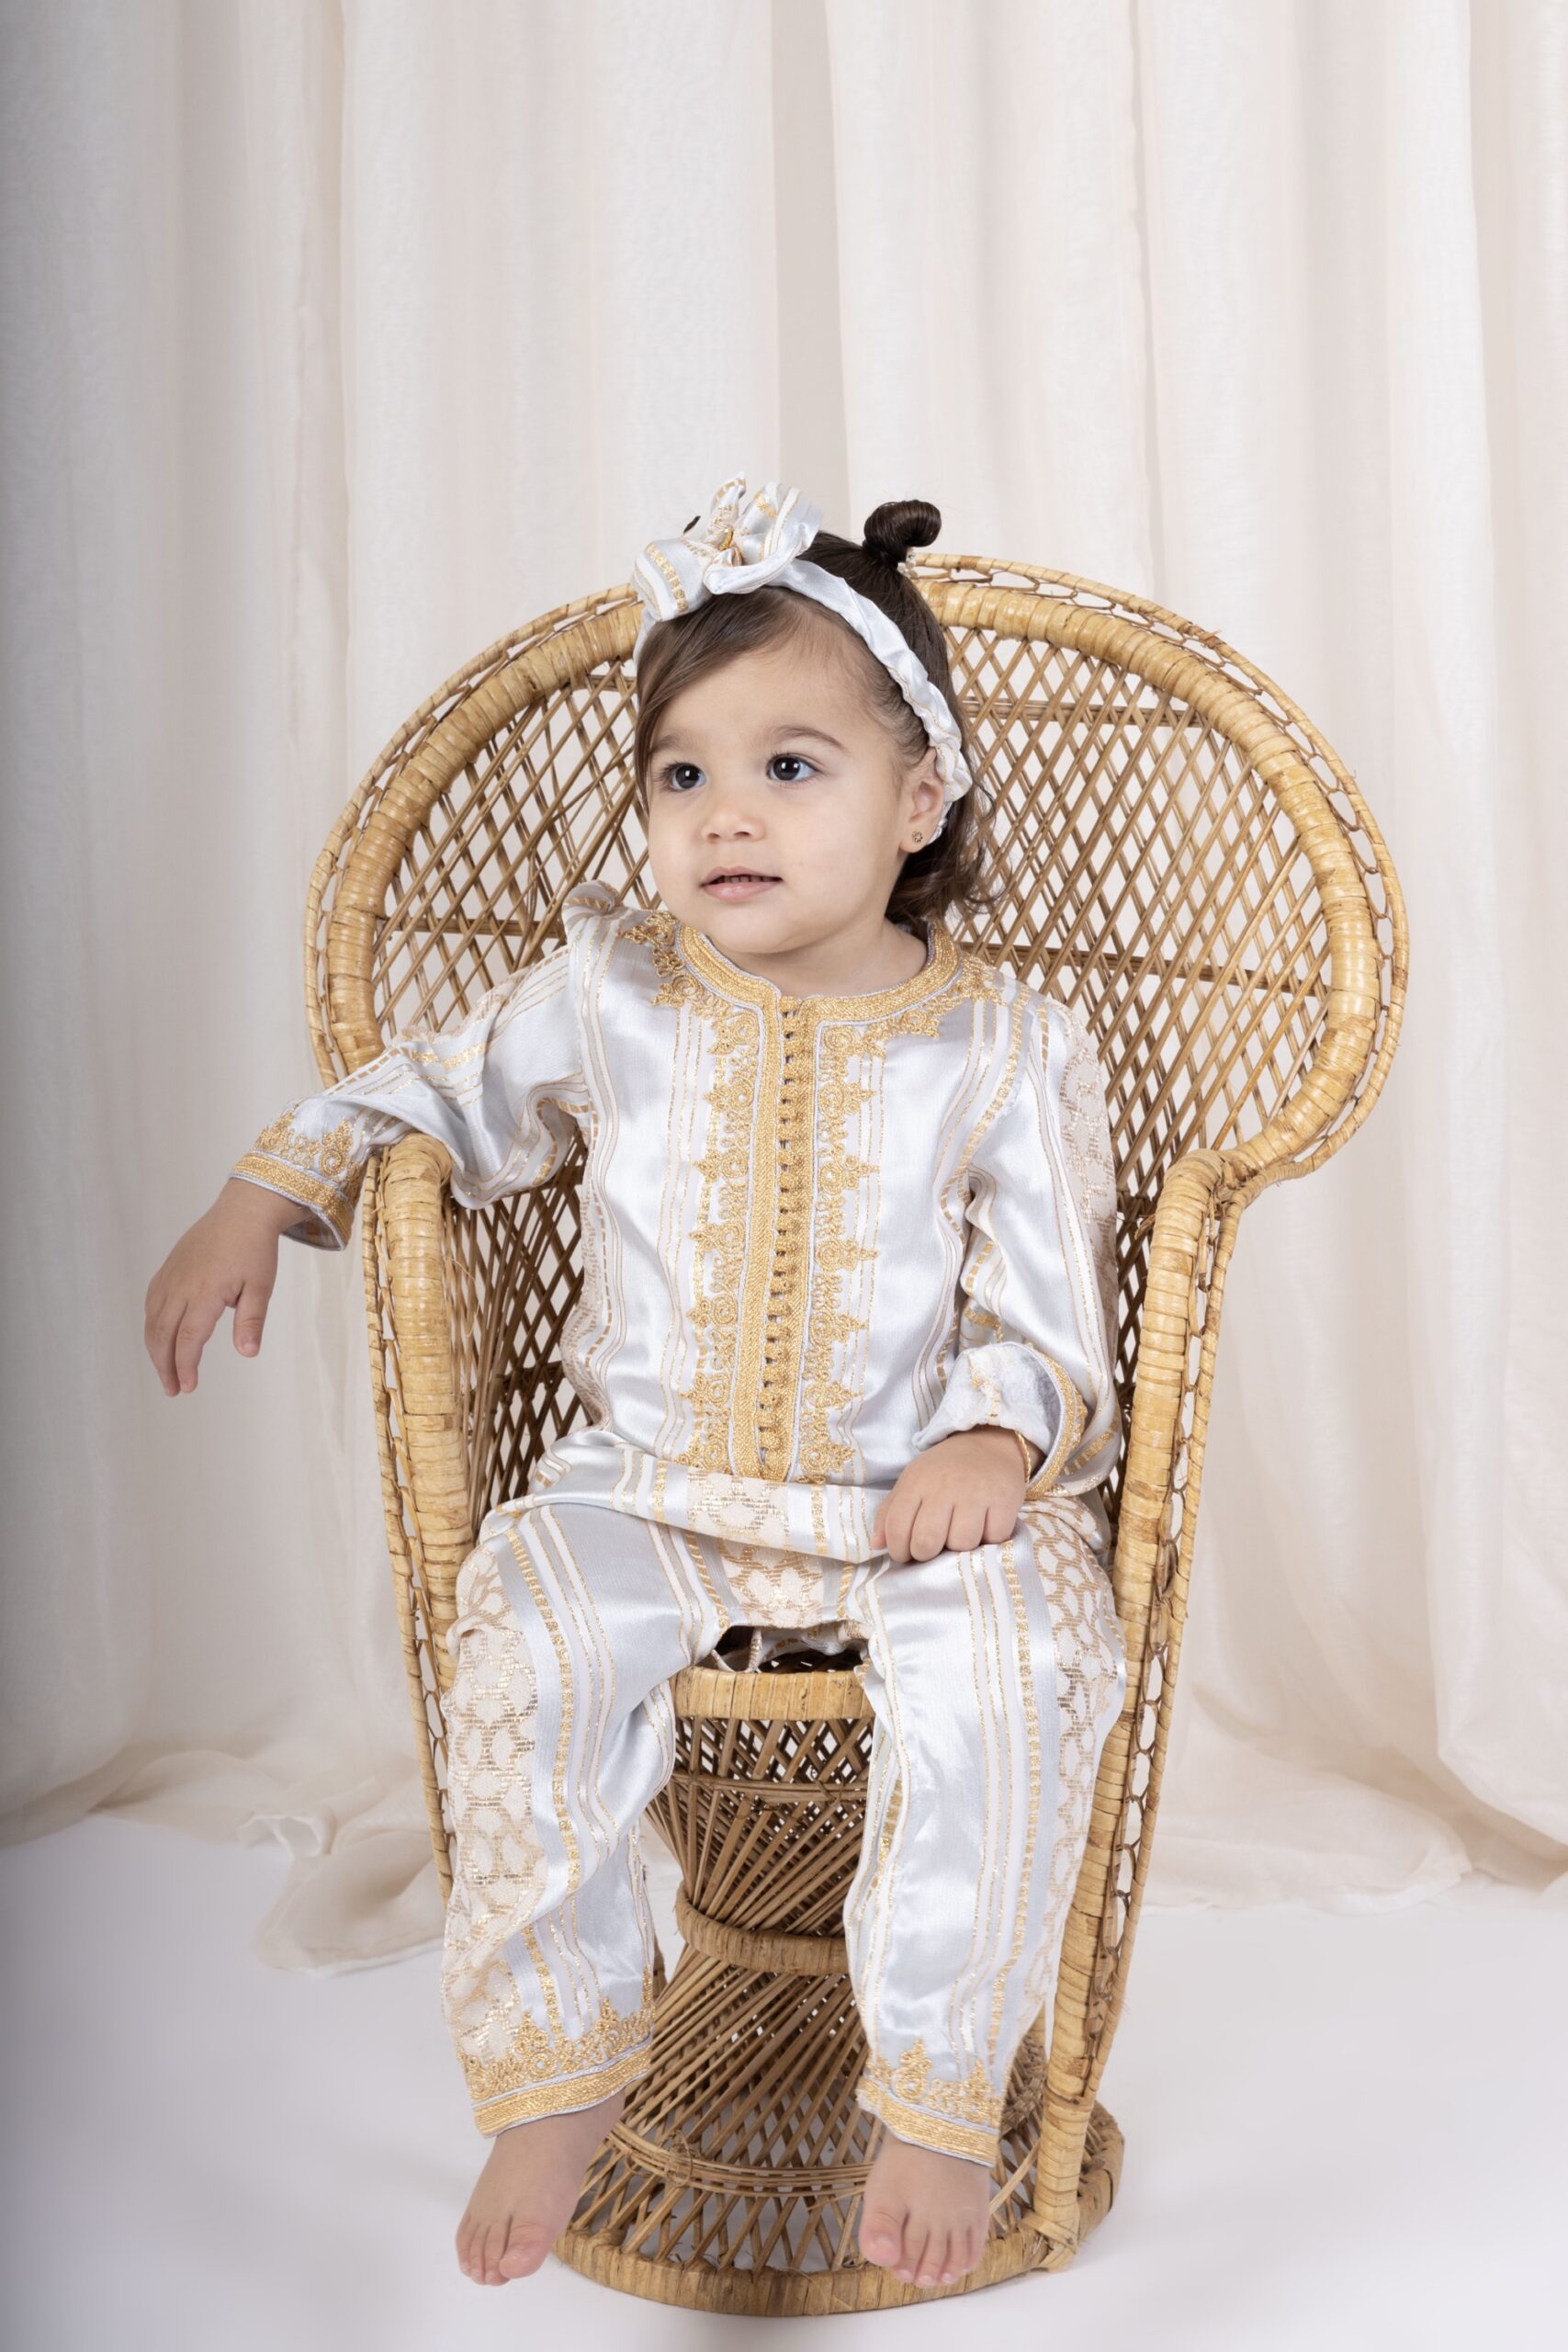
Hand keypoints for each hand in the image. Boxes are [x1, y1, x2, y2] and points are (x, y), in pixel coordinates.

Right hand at [143, 1178, 302, 1395]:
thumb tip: (248, 1353)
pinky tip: (159, 1339)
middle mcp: (181, 1285)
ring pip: (152, 1320)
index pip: (188, 1339)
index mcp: (205, 1291)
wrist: (242, 1211)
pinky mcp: (167, 1269)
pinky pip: (151, 1303)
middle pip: (162, 1334)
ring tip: (166, 1373)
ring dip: (155, 1350)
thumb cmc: (255, 1249)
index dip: (185, 1366)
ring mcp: (170, 1276)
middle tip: (173, 1390)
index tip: (188, 1388)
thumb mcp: (262, 1286)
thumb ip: (251, 1321)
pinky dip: (151, 1326)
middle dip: (165, 1366)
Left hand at [871, 1427, 1033, 1563]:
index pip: (897, 1528)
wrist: (988, 1443)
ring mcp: (976, 1493)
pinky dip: (989, 1538)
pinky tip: (984, 1524)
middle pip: (927, 1543)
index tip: (906, 1552)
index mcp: (917, 1482)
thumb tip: (877, 1544)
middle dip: (927, 1553)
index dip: (899, 1550)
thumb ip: (890, 1512)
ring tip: (961, 1530)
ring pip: (961, 1544)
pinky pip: (993, 1538)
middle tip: (935, 1545)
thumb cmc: (944, 1469)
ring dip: (961, 1546)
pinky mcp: (1005, 1500)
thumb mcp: (912, 1481)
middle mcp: (945, 1486)